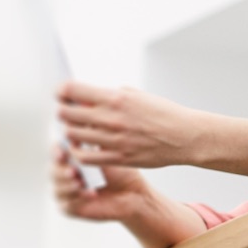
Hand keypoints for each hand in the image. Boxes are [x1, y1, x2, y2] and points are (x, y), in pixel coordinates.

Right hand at [50, 141, 159, 222]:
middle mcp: (64, 174)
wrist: (134, 195)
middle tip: (73, 170)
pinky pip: (66, 205)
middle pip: (53, 170)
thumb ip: (92, 140)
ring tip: (80, 181)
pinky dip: (77, 199)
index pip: (56, 152)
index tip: (63, 152)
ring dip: (69, 184)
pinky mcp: (70, 208)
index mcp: (70, 159)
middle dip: (62, 170)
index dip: (57, 152)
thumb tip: (83, 119)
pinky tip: (91, 194)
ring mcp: (65, 192)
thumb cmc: (121, 172)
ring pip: (57, 187)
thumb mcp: (107, 154)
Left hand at [55, 80, 205, 167]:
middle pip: (66, 113)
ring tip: (77, 129)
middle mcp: (111, 118)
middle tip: (67, 112)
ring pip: (72, 135)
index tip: (62, 93)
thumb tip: (87, 98)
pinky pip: (84, 156)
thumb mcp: (137, 96)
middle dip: (63, 111)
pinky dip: (77, 151)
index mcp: (116, 98)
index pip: (71, 90)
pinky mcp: (118, 157)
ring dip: (70, 131)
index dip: (61, 91)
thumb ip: (109, 96)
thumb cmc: (165, 114)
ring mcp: (114, 139)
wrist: (186, 137)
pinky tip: (82, 146)